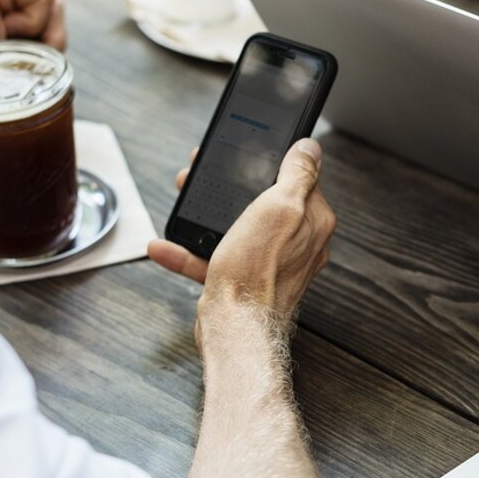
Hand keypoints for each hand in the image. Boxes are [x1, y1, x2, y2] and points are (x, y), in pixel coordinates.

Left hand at [0, 0, 66, 143]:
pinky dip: (45, 63)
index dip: (30, 17)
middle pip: (58, 11)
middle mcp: (18, 1)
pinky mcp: (32, 46)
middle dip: (40, 35)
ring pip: (61, 33)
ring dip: (41, 52)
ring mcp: (27, 25)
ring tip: (14, 57)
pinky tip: (22, 65)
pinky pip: (59, 51)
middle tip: (8, 44)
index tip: (1, 26)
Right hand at [148, 139, 336, 333]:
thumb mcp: (280, 207)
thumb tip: (310, 148)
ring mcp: (269, 263)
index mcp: (312, 222)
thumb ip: (297, 174)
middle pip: (263, 202)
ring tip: (183, 198)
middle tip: (206, 172)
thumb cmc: (259, 271)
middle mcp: (297, 244)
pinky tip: (166, 245)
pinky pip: (214, 259)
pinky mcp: (243, 281)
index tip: (248, 154)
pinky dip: (189, 251)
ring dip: (205, 214)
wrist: (237, 328)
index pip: (300, 181)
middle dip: (232, 187)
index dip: (272, 163)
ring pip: (236, 228)